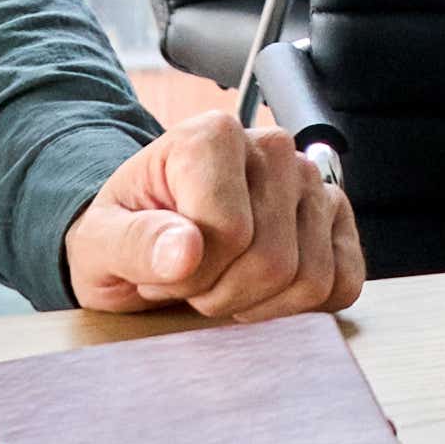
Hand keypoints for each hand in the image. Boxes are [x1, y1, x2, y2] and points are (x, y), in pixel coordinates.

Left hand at [64, 103, 368, 319]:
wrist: (143, 233)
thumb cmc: (124, 233)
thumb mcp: (100, 242)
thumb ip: (136, 243)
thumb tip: (186, 251)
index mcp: (213, 137)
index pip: (230, 233)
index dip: (192, 275)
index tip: (160, 269)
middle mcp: (272, 148)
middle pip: (273, 261)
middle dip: (223, 294)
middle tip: (189, 282)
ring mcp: (311, 182)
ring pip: (311, 278)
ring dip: (258, 304)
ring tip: (220, 282)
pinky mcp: (336, 218)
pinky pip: (344, 282)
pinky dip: (302, 306)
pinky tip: (262, 292)